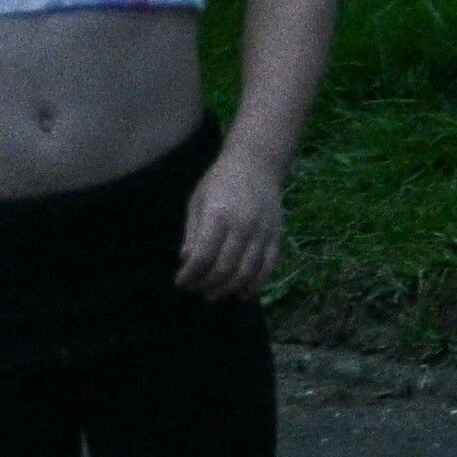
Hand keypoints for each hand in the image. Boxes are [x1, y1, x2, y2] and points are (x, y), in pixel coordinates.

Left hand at [174, 142, 289, 302]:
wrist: (258, 162)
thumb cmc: (221, 180)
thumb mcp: (198, 201)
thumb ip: (193, 232)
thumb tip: (187, 260)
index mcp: (219, 216)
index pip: (203, 257)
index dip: (189, 275)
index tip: (180, 282)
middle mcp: (243, 226)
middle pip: (224, 268)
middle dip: (206, 284)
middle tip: (196, 288)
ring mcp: (262, 232)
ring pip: (246, 271)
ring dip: (228, 288)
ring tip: (214, 294)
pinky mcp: (276, 235)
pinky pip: (268, 266)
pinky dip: (256, 283)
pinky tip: (243, 293)